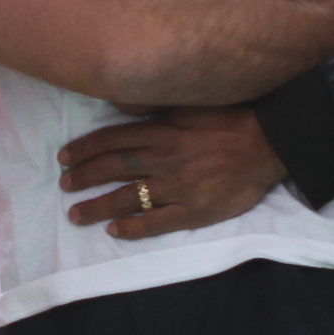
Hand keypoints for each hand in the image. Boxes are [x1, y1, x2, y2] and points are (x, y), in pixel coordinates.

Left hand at [58, 107, 284, 237]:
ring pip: (127, 198)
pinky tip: (114, 231)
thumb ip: (155, 107)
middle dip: (83, 178)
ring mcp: (177, 187)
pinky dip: (133, 227)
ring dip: (97, 206)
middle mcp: (163, 159)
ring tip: (76, 214)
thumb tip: (121, 105)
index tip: (64, 158)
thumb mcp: (189, 103)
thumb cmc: (230, 120)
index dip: (84, 150)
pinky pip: (156, 222)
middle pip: (112, 168)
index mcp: (161, 131)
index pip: (110, 140)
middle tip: (64, 186)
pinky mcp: (193, 210)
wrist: (269, 144)